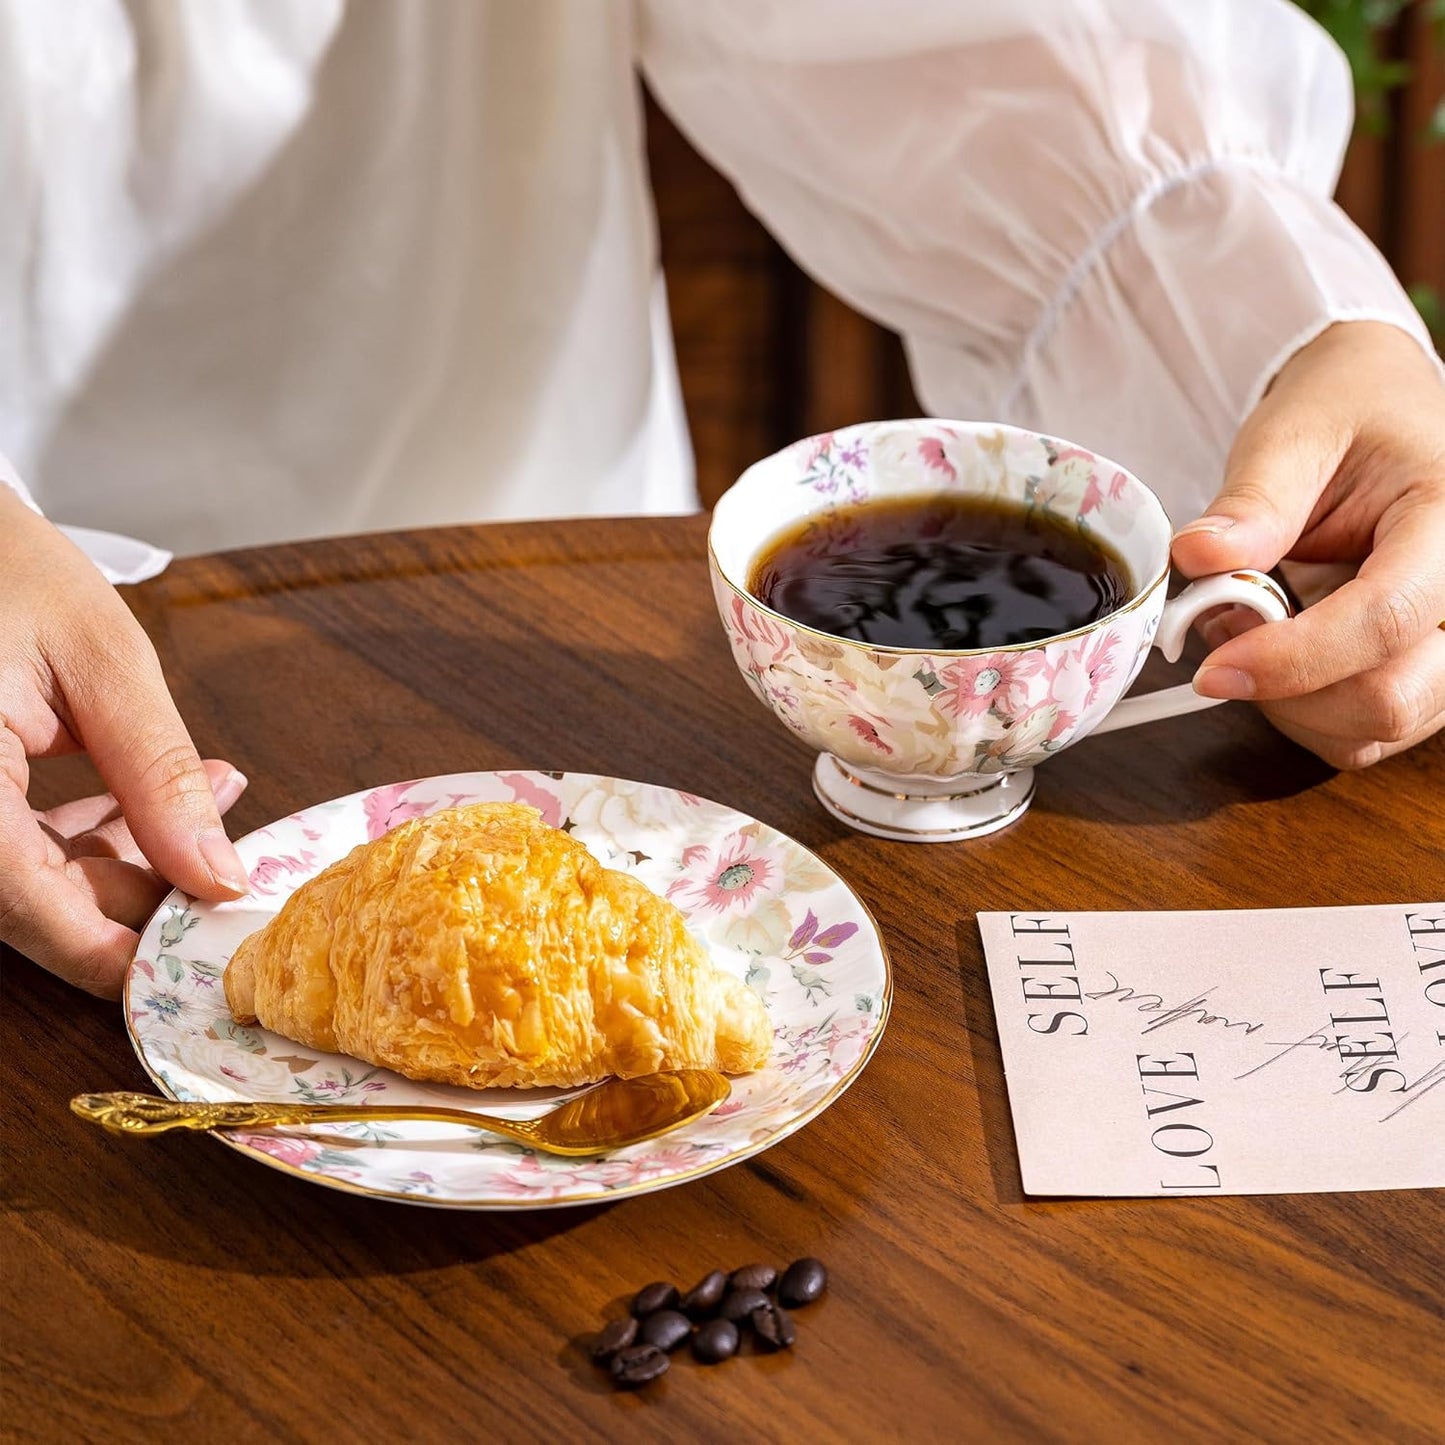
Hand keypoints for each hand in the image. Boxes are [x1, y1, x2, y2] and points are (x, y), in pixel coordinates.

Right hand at [1, 492, 250, 996]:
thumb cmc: (4, 566)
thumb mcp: (102, 662)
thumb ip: (160, 777)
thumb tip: (217, 877)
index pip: (29, 909)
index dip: (120, 950)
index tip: (200, 961)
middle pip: (32, 907)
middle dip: (140, 899)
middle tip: (233, 874)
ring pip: (28, 883)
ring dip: (123, 862)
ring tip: (216, 800)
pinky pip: (13, 848)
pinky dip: (83, 836)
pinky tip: (155, 802)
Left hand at [1171, 320, 1444, 768]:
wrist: (1378, 411)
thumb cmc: (1344, 415)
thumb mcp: (1291, 436)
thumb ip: (1252, 503)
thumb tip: (1197, 558)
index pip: (1386, 620)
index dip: (1292, 658)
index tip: (1211, 667)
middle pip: (1390, 699)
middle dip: (1286, 688)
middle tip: (1222, 630)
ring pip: (1375, 729)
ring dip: (1289, 703)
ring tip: (1249, 629)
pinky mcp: (1427, 675)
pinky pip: (1363, 734)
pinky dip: (1302, 713)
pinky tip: (1275, 657)